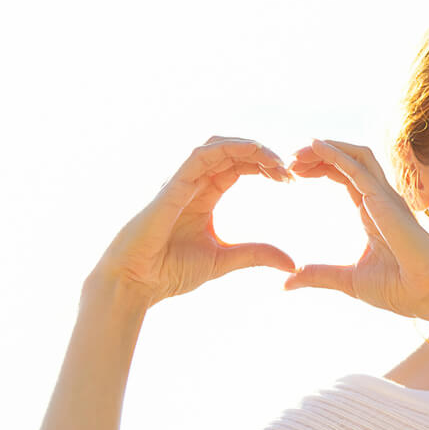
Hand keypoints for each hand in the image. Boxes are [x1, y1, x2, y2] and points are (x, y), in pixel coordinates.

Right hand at [89, 136, 298, 306]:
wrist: (136, 283)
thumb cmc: (170, 271)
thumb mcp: (224, 260)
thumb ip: (256, 254)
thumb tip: (293, 263)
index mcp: (204, 195)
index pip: (238, 167)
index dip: (265, 166)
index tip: (290, 180)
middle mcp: (193, 183)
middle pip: (232, 152)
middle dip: (263, 156)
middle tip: (289, 171)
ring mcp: (181, 181)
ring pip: (218, 146)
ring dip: (250, 148)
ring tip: (277, 161)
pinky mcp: (172, 185)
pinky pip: (200, 156)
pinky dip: (228, 148)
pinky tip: (254, 151)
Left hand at [284, 138, 428, 318]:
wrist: (425, 295)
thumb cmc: (398, 289)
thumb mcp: (347, 280)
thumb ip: (318, 275)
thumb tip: (287, 283)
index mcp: (373, 211)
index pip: (345, 176)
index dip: (321, 168)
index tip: (294, 174)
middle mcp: (380, 198)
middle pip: (348, 160)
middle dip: (317, 155)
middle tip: (289, 162)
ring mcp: (385, 196)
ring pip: (355, 156)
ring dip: (325, 149)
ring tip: (297, 154)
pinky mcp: (383, 199)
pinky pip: (358, 167)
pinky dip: (336, 154)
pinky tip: (315, 146)